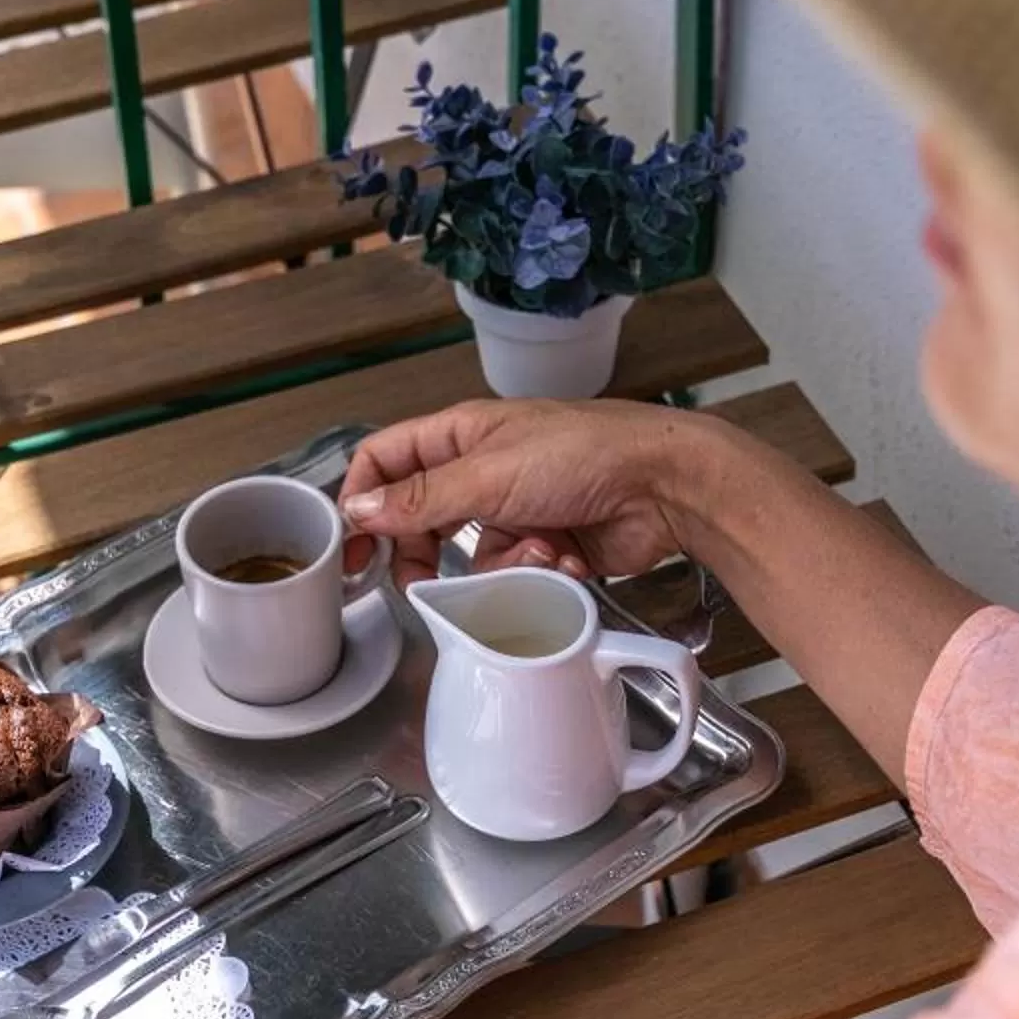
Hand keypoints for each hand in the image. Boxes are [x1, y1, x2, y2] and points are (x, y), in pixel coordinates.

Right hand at [339, 399, 740, 587]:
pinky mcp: (546, 545)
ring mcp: (514, 510)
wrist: (664, 486)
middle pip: (420, 519)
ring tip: (537, 552)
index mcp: (460, 435)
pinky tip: (566, 558)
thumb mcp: (490, 474)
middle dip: (423, 553)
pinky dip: (536, 572)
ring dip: (499, 565)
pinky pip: (514, 574)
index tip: (353, 546)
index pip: (385, 461)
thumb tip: (360, 511)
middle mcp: (481, 471)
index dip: (362, 500)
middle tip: (420, 582)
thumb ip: (422, 498)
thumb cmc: (584, 454)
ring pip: (470, 557)